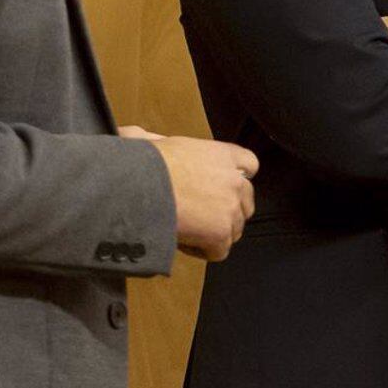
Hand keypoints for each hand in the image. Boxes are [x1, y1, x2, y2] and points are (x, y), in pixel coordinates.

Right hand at [147, 133, 257, 261]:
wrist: (141, 187)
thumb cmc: (143, 162)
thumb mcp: (154, 141)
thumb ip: (161, 141)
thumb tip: (137, 137)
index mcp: (223, 154)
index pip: (249, 165)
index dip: (237, 177)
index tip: (221, 186)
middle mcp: (235, 181)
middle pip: (245, 201)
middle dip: (227, 210)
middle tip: (200, 215)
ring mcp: (231, 208)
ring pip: (235, 228)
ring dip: (215, 232)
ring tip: (189, 229)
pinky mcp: (221, 233)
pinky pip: (220, 250)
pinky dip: (203, 251)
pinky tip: (184, 242)